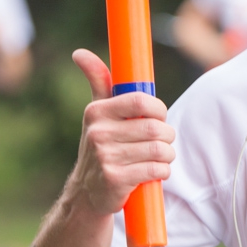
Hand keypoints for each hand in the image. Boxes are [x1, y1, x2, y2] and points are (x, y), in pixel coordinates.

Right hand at [68, 49, 174, 215]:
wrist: (86, 194)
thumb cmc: (101, 147)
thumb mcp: (97, 115)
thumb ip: (98, 82)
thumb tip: (79, 53)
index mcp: (96, 112)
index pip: (142, 101)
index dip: (159, 110)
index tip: (156, 118)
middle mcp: (98, 133)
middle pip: (156, 128)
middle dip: (167, 136)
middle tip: (161, 142)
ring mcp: (105, 157)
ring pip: (160, 150)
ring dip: (167, 156)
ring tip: (158, 158)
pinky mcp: (116, 179)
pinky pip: (156, 170)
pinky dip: (162, 172)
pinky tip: (153, 172)